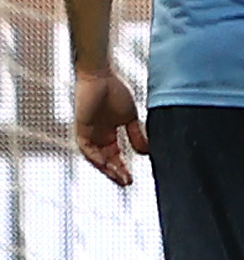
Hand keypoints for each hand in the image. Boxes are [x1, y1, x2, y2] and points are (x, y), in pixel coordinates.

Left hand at [73, 71, 145, 187]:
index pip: (115, 156)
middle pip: (105, 161)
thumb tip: (146, 152)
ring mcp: (89, 134)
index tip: (132, 178)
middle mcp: (98, 137)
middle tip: (127, 183)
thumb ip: (136, 135)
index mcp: (109, 134)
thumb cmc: (115, 91)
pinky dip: (97, 158)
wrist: (101, 77)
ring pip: (96, 158)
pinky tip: (107, 165)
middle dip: (116, 173)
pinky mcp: (81, 129)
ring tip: (119, 177)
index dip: (123, 168)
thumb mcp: (130, 117)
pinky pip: (87, 149)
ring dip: (107, 169)